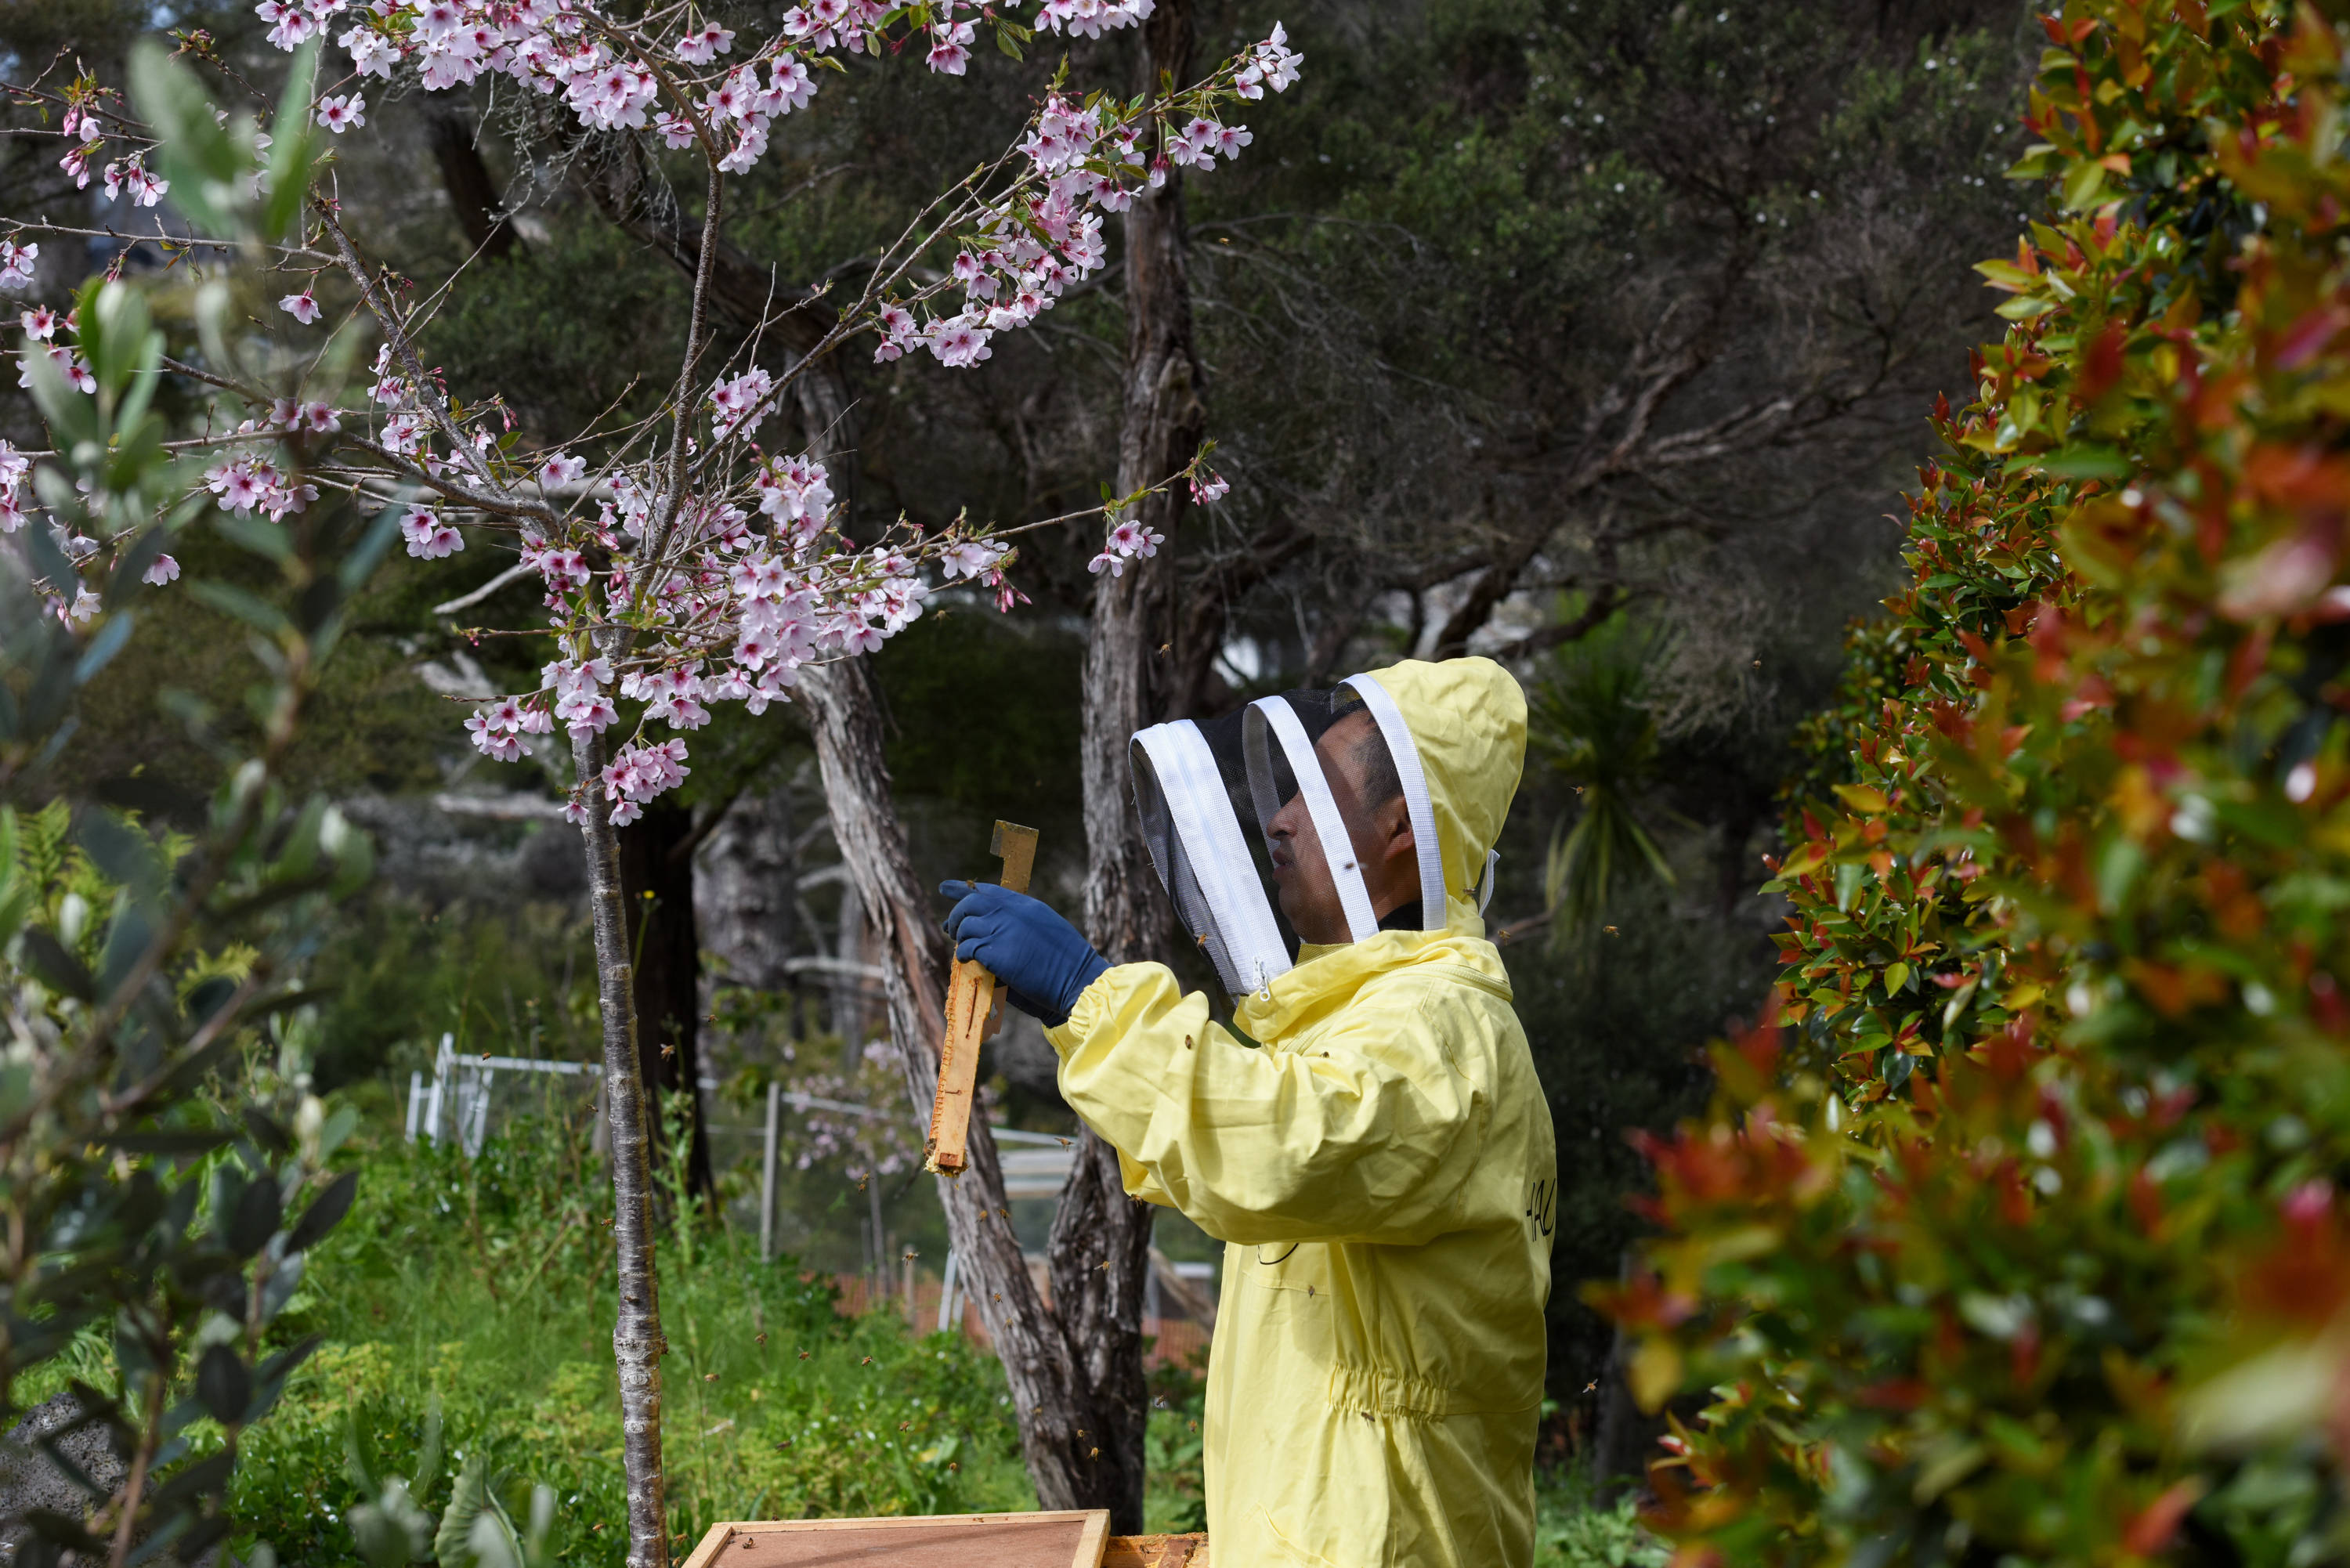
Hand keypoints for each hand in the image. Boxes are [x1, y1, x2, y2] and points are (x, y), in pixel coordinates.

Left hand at [938, 881, 1109, 1027]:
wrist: (1078, 979)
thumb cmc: (1069, 962)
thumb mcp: (1046, 929)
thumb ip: (1020, 924)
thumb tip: (995, 928)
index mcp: (1025, 905)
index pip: (988, 890)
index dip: (963, 889)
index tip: (946, 888)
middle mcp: (1011, 912)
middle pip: (970, 903)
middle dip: (956, 914)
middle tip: (950, 928)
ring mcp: (1002, 930)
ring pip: (965, 925)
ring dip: (960, 936)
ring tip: (962, 948)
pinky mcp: (995, 953)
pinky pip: (967, 947)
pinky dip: (964, 953)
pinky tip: (966, 960)